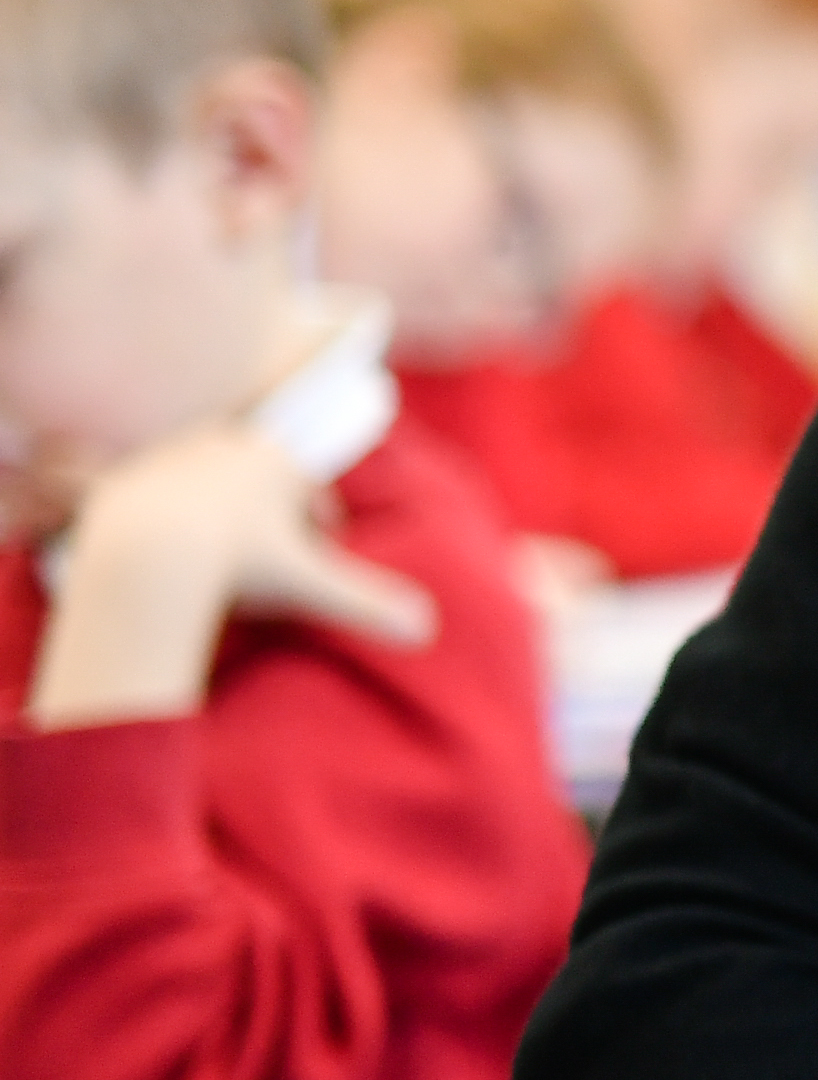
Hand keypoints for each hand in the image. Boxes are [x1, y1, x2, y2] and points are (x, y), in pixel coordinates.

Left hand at [28, 424, 435, 727]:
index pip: (308, 490)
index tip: (313, 561)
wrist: (141, 556)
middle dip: (268, 519)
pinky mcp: (128, 478)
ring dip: (217, 518)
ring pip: (208, 488)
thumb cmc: (232, 566)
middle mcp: (226, 448)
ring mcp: (173, 457)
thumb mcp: (306, 586)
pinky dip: (168, 525)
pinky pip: (157, 502)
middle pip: (259, 484)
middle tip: (266, 564)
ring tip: (218, 562)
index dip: (317, 528)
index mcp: (274, 461)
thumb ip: (365, 605)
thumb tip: (428, 632)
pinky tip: (168, 558)